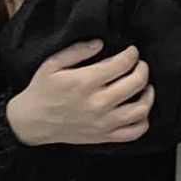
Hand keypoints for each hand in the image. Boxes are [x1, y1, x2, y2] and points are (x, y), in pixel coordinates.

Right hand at [6, 41, 154, 146]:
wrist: (33, 122)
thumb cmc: (42, 90)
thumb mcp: (52, 64)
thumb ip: (77, 51)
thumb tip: (100, 43)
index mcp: (85, 82)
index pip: (121, 64)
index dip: (131, 54)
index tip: (132, 51)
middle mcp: (98, 103)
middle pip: (136, 83)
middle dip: (142, 68)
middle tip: (139, 64)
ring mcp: (104, 123)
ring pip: (140, 109)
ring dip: (148, 94)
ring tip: (144, 85)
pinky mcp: (105, 137)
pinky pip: (134, 132)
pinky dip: (143, 120)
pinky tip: (139, 109)